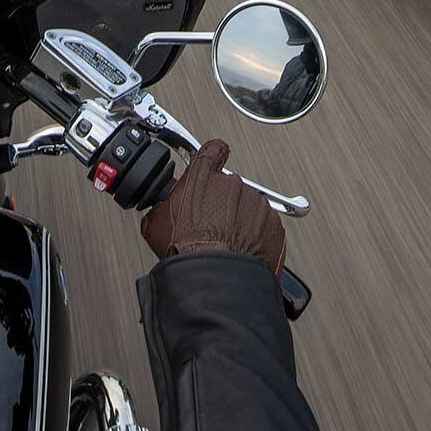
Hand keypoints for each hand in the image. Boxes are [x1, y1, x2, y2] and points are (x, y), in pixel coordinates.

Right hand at [140, 139, 286, 274]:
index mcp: (203, 178)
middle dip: (222, 203)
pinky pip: (265, 227)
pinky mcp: (273, 225)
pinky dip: (257, 238)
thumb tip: (161, 211)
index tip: (215, 159)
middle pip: (229, 186)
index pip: (213, 151)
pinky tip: (241, 252)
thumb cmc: (188, 252)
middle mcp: (232, 185)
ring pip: (249, 207)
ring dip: (240, 221)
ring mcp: (256, 204)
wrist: (216, 279)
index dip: (214, 156)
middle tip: (211, 225)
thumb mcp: (156, 224)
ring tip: (226, 244)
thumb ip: (163, 207)